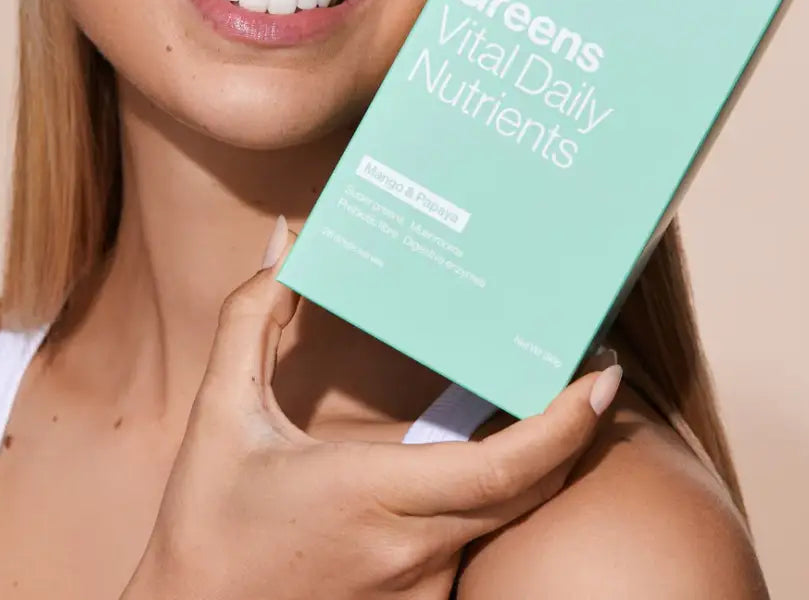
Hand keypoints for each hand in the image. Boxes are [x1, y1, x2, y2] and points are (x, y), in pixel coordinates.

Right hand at [120, 217, 621, 599]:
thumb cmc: (207, 523)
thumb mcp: (221, 413)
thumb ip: (251, 319)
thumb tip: (285, 242)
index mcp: (373, 495)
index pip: (503, 469)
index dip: (565, 425)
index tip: (600, 377)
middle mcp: (414, 549)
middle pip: (529, 492)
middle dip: (574, 431)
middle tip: (592, 368)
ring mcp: (421, 586)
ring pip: (509, 520)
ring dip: (541, 462)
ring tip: (548, 397)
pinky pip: (478, 541)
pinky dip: (501, 494)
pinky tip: (492, 455)